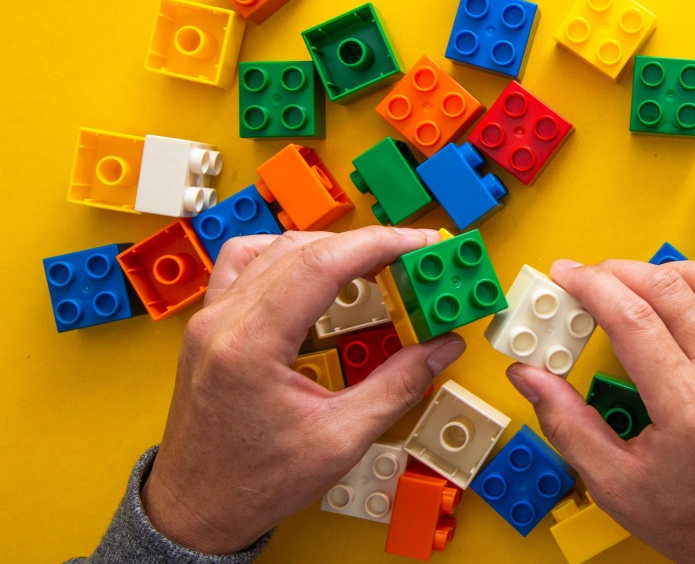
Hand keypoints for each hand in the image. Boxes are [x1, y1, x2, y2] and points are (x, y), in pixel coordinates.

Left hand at [142, 227, 466, 554]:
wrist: (195, 510)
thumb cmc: (251, 484)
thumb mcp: (339, 440)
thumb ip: (397, 386)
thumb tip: (439, 348)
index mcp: (249, 345)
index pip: (321, 264)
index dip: (379, 245)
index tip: (418, 243)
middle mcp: (221, 322)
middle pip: (301, 249)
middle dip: (364, 246)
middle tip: (410, 259)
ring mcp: (210, 320)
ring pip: (271, 249)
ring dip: (326, 248)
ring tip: (369, 265)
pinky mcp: (211, 327)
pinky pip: (246, 266)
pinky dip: (288, 260)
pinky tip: (316, 279)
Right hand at [506, 260, 694, 563]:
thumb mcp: (614, 485)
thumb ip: (566, 423)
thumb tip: (529, 377)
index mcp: (690, 408)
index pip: (635, 318)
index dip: (591, 287)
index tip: (564, 276)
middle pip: (667, 288)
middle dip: (614, 271)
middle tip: (580, 280)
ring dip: (654, 272)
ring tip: (619, 287)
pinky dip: (687, 288)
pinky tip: (661, 303)